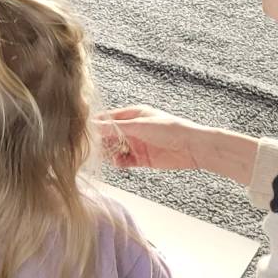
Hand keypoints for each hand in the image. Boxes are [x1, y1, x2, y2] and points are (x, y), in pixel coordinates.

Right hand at [92, 106, 215, 170]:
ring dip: (109, 153)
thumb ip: (115, 128)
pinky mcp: (141, 158)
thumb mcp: (140, 126)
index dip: (96, 125)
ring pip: (115, 148)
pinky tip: (119, 162)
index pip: (108, 118)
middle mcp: (133, 129)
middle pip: (109, 135)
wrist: (193, 148)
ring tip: (106, 155)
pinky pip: (124, 161)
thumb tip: (93, 126)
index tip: (84, 132)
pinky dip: (119, 162)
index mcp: (133, 114)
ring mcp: (136, 144)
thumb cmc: (170, 129)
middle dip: (101, 141)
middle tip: (93, 147)